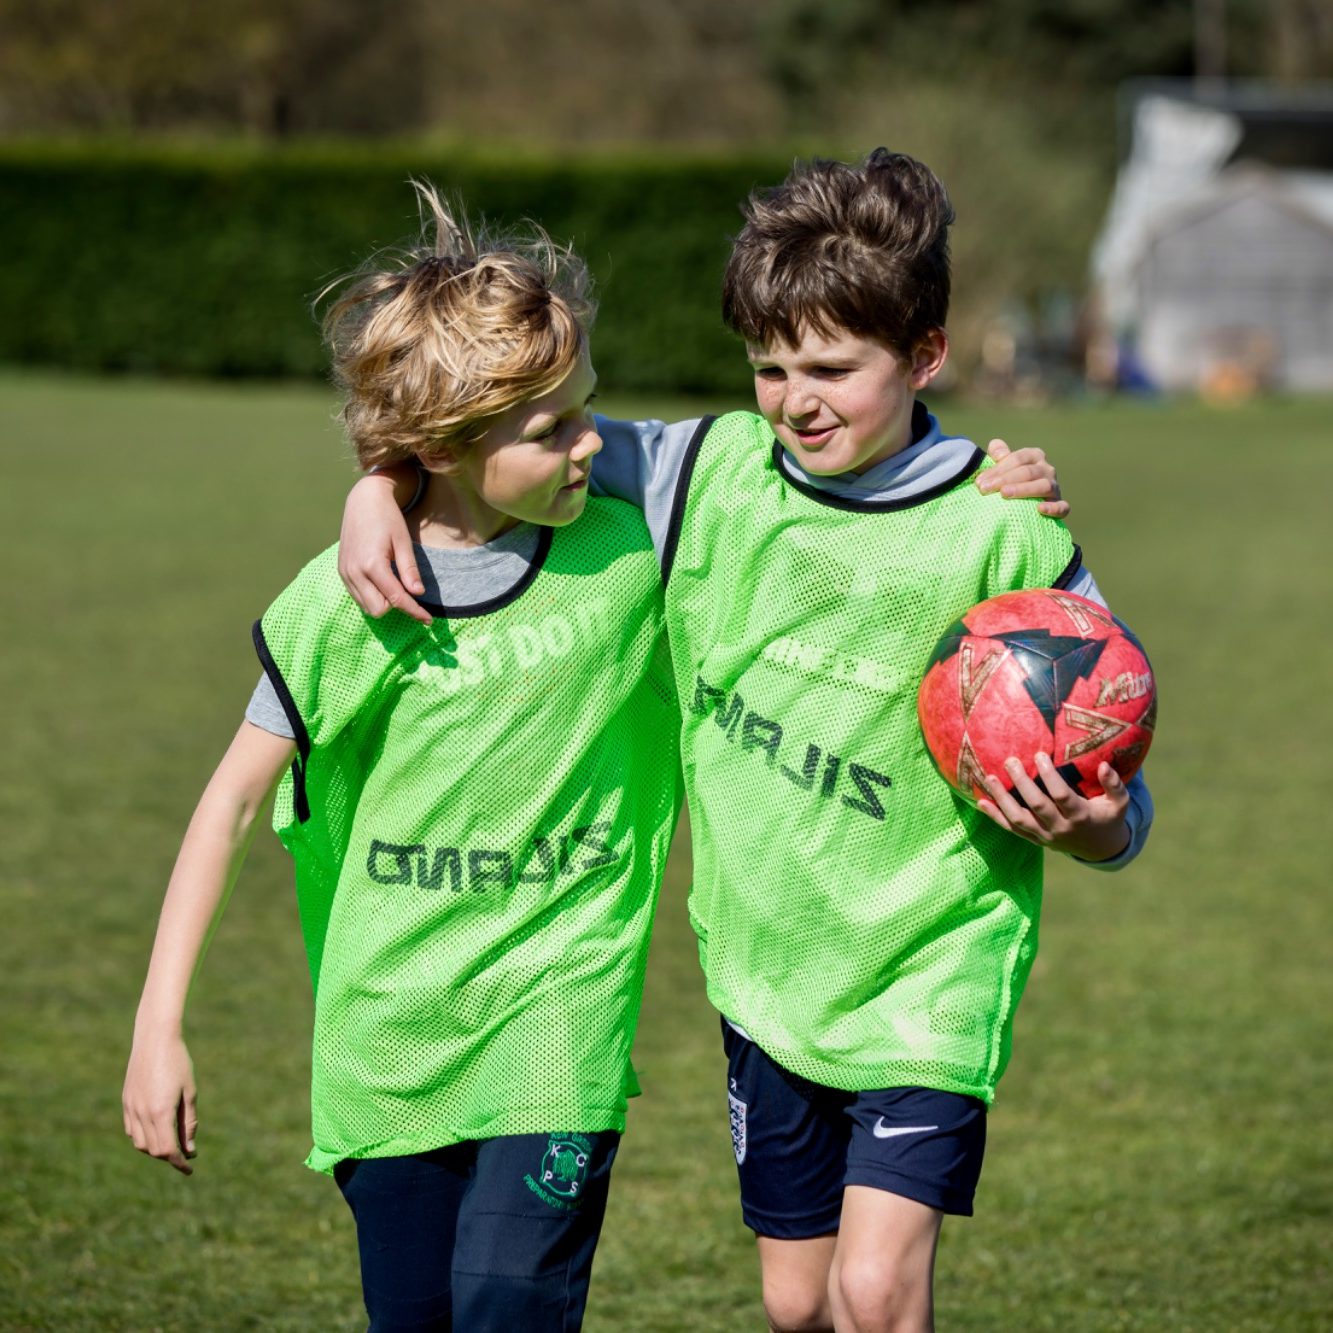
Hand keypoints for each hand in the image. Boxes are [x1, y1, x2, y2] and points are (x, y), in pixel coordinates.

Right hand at [123, 1033, 198, 1175]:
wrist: (154, 1038)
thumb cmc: (178, 1062)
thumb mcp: (189, 1092)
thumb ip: (188, 1122)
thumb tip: (190, 1148)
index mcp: (161, 1112)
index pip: (167, 1150)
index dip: (179, 1162)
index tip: (189, 1167)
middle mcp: (142, 1113)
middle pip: (153, 1149)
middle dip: (170, 1156)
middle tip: (185, 1152)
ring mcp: (131, 1107)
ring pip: (139, 1143)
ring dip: (155, 1148)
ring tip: (172, 1142)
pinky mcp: (126, 1101)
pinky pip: (131, 1130)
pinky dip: (142, 1137)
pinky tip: (155, 1131)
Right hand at [338, 471, 431, 624]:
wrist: (363, 500)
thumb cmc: (387, 517)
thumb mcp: (403, 541)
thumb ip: (409, 569)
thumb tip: (418, 593)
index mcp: (372, 564)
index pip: (396, 599)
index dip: (414, 611)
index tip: (428, 620)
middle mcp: (354, 571)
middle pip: (378, 610)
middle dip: (396, 607)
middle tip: (409, 593)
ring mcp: (345, 572)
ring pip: (366, 606)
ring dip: (383, 602)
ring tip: (396, 585)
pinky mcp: (342, 571)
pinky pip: (357, 596)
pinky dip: (372, 596)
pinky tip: (382, 583)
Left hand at [975, 439, 1069, 518]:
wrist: (1026, 503)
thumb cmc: (1010, 481)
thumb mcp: (1004, 465)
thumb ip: (999, 454)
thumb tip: (996, 447)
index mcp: (1034, 456)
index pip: (1017, 459)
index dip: (998, 469)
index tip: (980, 482)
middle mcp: (1047, 469)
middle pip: (1027, 471)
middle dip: (1004, 479)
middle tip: (985, 489)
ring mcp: (1055, 487)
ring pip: (1044, 486)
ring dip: (1024, 490)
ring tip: (1004, 494)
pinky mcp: (1060, 505)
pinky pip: (1062, 506)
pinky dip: (1053, 508)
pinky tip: (1039, 509)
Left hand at [977, 754, 1130, 861]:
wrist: (1099, 848)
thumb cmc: (1108, 817)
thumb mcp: (1119, 803)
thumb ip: (1115, 785)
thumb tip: (1104, 765)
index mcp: (1080, 817)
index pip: (1061, 795)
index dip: (1049, 776)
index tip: (1039, 755)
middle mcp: (1060, 828)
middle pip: (1036, 806)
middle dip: (1021, 783)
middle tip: (1010, 760)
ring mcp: (1044, 836)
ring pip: (1018, 820)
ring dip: (1001, 799)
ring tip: (989, 777)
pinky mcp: (1034, 839)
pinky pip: (1011, 829)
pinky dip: (995, 817)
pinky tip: (980, 802)